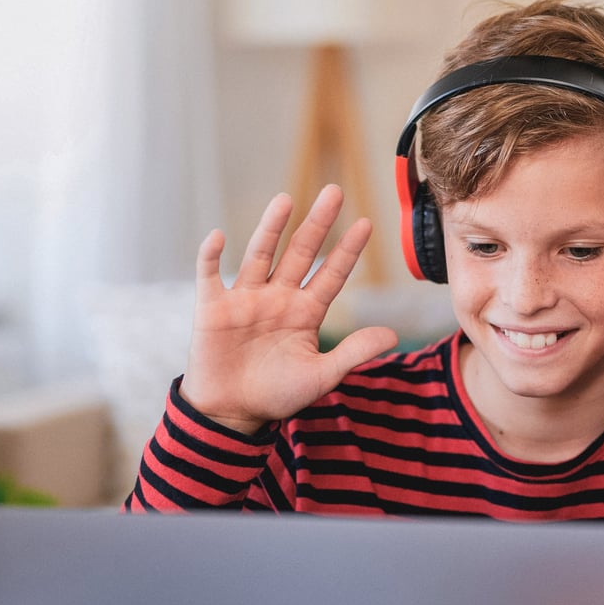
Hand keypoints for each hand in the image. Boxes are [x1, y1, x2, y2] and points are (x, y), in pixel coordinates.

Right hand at [179, 184, 397, 432]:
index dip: (347, 251)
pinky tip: (218, 237)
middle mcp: (278, 297)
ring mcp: (245, 299)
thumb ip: (353, 353)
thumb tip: (393, 336)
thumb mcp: (321, 376)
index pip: (331, 274)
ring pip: (260, 254)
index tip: (366, 224)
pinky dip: (211, 256)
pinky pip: (210, 275)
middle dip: (317, 223)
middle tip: (334, 191)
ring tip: (286, 200)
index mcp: (305, 312)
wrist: (231, 414)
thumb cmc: (276, 395)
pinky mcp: (213, 308)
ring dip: (271, 228)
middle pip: (300, 252)